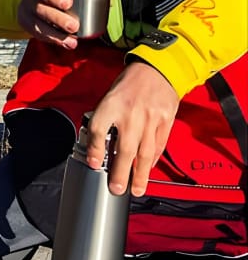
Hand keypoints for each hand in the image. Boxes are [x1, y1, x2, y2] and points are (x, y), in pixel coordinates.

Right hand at [17, 0, 90, 48]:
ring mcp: (28, 14)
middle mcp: (31, 0)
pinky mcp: (28, 27)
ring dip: (57, 35)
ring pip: (39, 26)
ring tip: (72, 41)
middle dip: (58, 19)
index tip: (68, 3)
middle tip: (74, 26)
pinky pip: (40, 35)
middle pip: (42, 10)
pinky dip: (54, 40)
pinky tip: (65, 43)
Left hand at [86, 61, 178, 196]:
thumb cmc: (129, 84)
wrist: (156, 69)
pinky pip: (158, 146)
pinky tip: (148, 170)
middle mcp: (130, 113)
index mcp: (111, 103)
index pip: (100, 129)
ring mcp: (150, 118)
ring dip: (140, 174)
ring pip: (144, 152)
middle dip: (120, 172)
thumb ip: (105, 119)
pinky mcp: (165, 121)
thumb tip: (98, 144)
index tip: (94, 164)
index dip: (95, 149)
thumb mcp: (110, 96)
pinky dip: (153, 161)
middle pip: (124, 148)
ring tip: (136, 190)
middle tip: (117, 188)